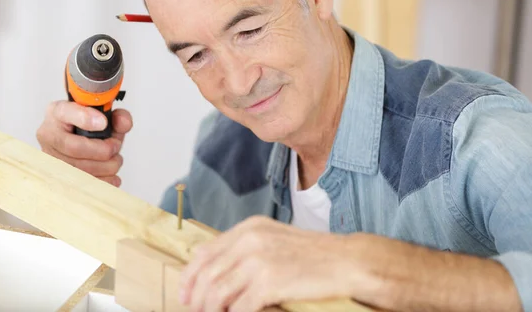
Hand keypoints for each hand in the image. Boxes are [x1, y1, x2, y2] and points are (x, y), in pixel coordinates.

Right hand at [36, 101, 132, 186]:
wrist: (79, 141)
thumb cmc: (90, 128)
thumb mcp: (105, 116)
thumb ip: (117, 117)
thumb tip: (123, 123)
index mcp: (58, 112)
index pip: (65, 113)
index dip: (85, 119)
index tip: (103, 123)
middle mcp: (49, 134)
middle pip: (75, 148)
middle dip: (103, 150)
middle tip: (115, 146)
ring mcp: (51, 158)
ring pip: (81, 169)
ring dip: (107, 166)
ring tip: (114, 159)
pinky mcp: (59, 178)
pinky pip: (84, 185)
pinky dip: (105, 181)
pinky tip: (110, 174)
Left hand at [179, 216, 361, 311]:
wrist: (345, 260)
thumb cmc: (313, 254)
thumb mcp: (273, 240)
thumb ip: (245, 249)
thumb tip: (218, 274)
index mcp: (249, 228)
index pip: (204, 252)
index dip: (190, 277)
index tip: (186, 294)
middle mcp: (250, 239)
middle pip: (206, 274)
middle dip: (196, 299)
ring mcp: (259, 260)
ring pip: (217, 293)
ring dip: (211, 311)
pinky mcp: (270, 281)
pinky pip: (239, 308)